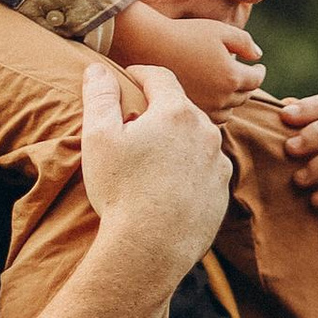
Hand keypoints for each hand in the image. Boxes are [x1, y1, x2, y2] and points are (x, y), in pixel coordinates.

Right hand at [80, 58, 231, 280]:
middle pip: (181, 108)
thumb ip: (99, 96)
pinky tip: (168, 185)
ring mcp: (217, 163)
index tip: (128, 78)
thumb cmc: (120, 190)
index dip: (140, 74)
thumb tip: (97, 68)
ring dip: (177, 140)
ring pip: (196, 139)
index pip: (159, 77)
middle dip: (159, 110)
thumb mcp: (99, 137)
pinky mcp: (221, 192)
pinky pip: (204, 170)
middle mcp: (206, 131)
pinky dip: (189, 170)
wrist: (150, 248)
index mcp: (175, 112)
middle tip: (136, 122)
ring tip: (153, 157)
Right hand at [111, 0, 265, 113]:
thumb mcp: (220, 30)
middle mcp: (220, 97)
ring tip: (227, 87)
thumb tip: (257, 56)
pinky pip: (210, 118)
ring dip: (231, 99)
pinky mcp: (189, 113)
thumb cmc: (185, 34)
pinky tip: (210, 97)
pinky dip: (215, 109)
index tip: (257, 66)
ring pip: (229, 110)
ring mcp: (204, 109)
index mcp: (231, 76)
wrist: (149, 47)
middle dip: (246, 84)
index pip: (256, 79)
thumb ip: (244, 42)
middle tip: (244, 76)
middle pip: (244, 96)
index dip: (259, 71)